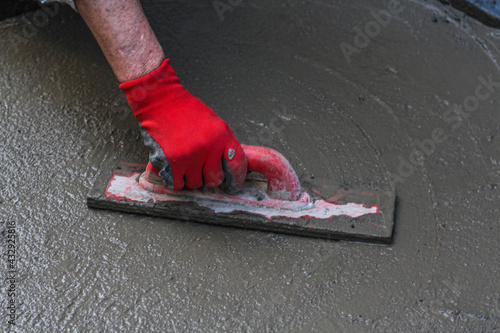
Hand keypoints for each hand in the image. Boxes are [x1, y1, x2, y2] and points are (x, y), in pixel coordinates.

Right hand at [120, 59, 246, 190]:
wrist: (161, 101)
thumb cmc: (186, 111)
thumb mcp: (213, 123)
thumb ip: (222, 144)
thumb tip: (227, 167)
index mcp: (222, 136)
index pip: (237, 164)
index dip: (236, 177)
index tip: (233, 184)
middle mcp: (208, 147)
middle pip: (214, 179)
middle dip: (209, 178)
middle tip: (202, 171)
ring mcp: (190, 156)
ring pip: (196, 183)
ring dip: (191, 178)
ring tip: (185, 165)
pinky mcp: (172, 161)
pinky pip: (178, 184)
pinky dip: (176, 181)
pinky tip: (175, 170)